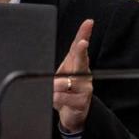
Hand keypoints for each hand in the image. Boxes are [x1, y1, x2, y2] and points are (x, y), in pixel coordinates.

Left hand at [53, 19, 93, 133]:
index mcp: (77, 64)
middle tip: (82, 43)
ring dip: (54, 88)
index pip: (79, 46)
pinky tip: (58, 102)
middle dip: (81, 51)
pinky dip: (55, 100)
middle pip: (81, 60)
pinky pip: (61, 98)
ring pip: (64, 83)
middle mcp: (84, 74)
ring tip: (54, 93)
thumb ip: (55, 72)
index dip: (84, 33)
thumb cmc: (65, 91)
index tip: (88, 24)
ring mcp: (85, 88)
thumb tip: (50, 76)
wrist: (73, 114)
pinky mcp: (82, 101)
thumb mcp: (60, 77)